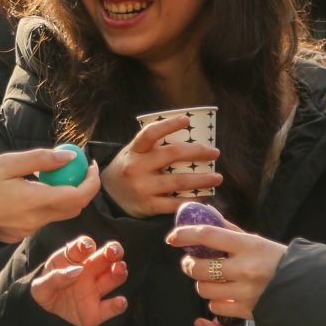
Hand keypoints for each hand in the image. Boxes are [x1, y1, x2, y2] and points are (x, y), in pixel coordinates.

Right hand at [0, 149, 101, 242]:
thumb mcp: (6, 163)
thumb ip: (40, 159)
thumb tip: (69, 156)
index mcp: (34, 202)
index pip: (78, 197)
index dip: (91, 182)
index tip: (90, 165)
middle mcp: (35, 220)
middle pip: (73, 208)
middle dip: (81, 187)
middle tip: (76, 167)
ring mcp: (27, 229)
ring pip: (58, 213)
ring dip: (62, 194)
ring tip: (47, 173)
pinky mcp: (19, 233)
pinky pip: (42, 217)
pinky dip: (47, 202)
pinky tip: (31, 188)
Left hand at [30, 235, 127, 325]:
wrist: (45, 314)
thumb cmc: (46, 292)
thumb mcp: (40, 287)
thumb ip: (53, 278)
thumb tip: (75, 271)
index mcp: (73, 260)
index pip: (82, 246)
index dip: (85, 244)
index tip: (86, 247)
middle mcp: (90, 271)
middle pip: (106, 255)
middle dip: (113, 250)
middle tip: (113, 251)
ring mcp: (96, 289)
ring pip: (114, 276)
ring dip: (119, 271)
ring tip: (119, 268)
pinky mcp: (98, 310)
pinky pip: (111, 307)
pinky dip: (119, 304)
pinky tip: (120, 301)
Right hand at [100, 116, 221, 216]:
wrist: (108, 197)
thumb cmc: (130, 168)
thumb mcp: (134, 153)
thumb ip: (155, 146)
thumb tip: (191, 137)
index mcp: (135, 150)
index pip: (150, 133)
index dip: (168, 125)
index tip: (187, 119)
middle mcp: (136, 167)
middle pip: (171, 155)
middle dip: (197, 152)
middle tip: (215, 153)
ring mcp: (142, 188)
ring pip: (178, 181)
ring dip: (202, 179)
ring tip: (217, 178)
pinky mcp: (147, 206)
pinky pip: (175, 204)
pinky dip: (192, 200)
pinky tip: (204, 197)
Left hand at [165, 223, 285, 318]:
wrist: (303, 288)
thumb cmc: (275, 260)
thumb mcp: (256, 241)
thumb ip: (229, 231)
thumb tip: (205, 213)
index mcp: (248, 245)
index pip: (208, 235)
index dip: (185, 235)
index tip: (173, 237)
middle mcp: (246, 268)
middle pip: (199, 267)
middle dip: (189, 265)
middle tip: (190, 263)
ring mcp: (245, 292)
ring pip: (204, 289)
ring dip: (202, 284)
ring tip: (211, 279)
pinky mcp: (246, 311)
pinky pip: (215, 307)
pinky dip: (216, 301)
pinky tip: (225, 295)